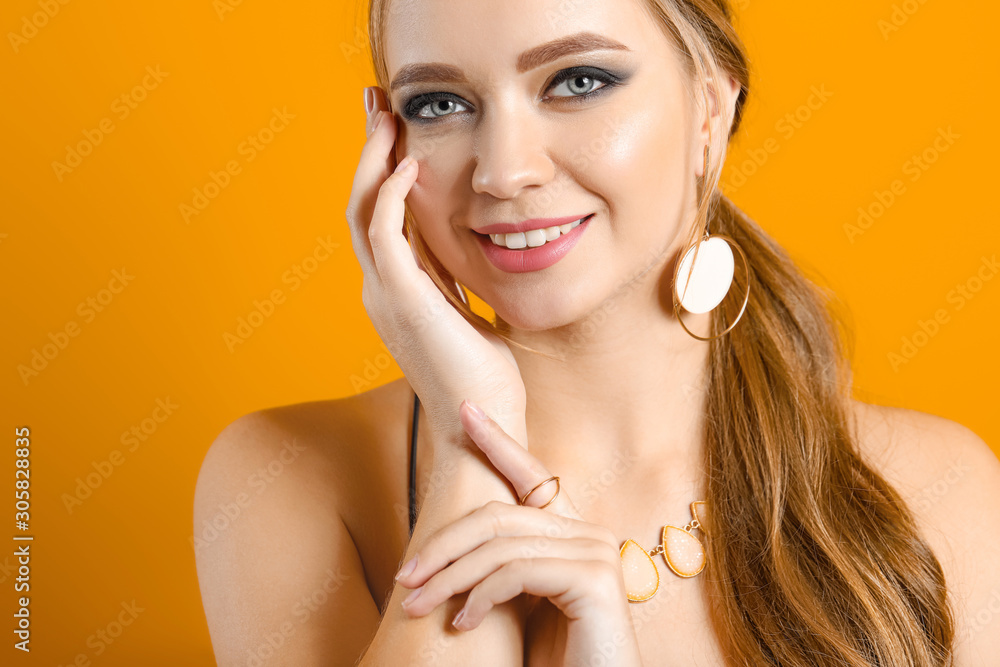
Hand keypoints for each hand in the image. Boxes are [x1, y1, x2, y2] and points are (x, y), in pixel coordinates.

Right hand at [345, 86, 526, 445]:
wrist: (482, 425)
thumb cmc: (484, 378)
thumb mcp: (469, 314)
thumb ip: (457, 282)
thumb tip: (476, 251)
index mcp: (397, 291)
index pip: (378, 217)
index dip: (382, 170)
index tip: (396, 129)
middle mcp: (380, 288)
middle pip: (358, 204)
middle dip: (367, 150)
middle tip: (375, 102)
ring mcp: (384, 294)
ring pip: (360, 210)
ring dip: (370, 158)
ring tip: (384, 113)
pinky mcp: (401, 298)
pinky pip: (382, 232)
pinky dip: (389, 193)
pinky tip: (410, 161)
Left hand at [394, 400, 643, 666]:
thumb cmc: (554, 658)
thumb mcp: (518, 604)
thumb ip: (499, 567)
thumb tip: (444, 547)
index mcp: (572, 532)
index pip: (531, 474)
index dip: (497, 440)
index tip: (464, 409)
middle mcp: (590, 532)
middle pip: (498, 514)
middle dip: (443, 543)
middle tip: (404, 578)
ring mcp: (597, 552)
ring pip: (499, 544)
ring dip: (448, 578)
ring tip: (417, 606)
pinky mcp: (595, 580)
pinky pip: (517, 571)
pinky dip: (479, 597)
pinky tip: (462, 625)